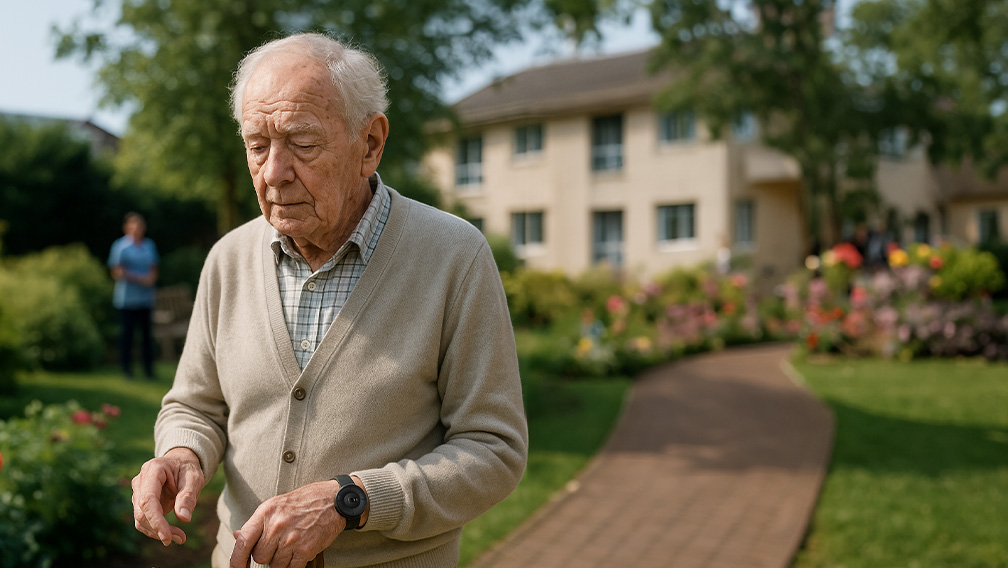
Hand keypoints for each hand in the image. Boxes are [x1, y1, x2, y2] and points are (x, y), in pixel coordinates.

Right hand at [131, 447, 204, 545]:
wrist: (180, 463)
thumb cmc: (187, 469)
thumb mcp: (194, 479)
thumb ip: (188, 497)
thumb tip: (184, 518)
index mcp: (153, 470)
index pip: (148, 499)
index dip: (155, 520)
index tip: (167, 537)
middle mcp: (140, 480)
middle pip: (142, 511)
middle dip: (159, 528)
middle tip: (181, 538)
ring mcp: (138, 492)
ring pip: (141, 518)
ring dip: (157, 532)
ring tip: (180, 537)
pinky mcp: (140, 502)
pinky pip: (144, 520)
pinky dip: (156, 529)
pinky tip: (171, 534)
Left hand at [230, 479, 347, 567]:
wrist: (332, 500)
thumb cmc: (302, 502)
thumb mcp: (275, 505)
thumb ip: (257, 523)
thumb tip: (237, 537)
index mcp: (265, 513)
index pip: (243, 542)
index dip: (236, 560)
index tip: (237, 567)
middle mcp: (276, 526)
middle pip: (259, 557)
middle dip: (267, 555)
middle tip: (278, 544)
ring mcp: (291, 539)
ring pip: (275, 565)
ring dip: (281, 560)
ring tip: (291, 545)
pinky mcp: (305, 550)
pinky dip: (293, 564)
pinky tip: (299, 552)